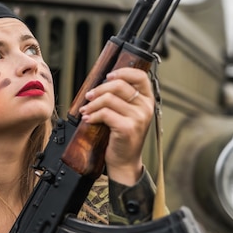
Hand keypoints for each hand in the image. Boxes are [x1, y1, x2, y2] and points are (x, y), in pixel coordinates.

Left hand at [78, 67, 154, 185]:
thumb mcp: (127, 113)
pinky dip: (93, 115)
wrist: (125, 160)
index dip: (122, 72)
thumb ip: (121, 97)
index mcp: (147, 100)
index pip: (140, 76)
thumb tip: (101, 83)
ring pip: (109, 99)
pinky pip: (105, 113)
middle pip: (119, 85)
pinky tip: (89, 119)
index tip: (108, 76)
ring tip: (86, 110)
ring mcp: (138, 118)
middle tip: (89, 96)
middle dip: (99, 89)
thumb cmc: (122, 135)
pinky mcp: (127, 128)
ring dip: (92, 104)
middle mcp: (145, 107)